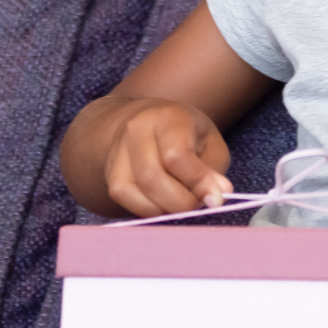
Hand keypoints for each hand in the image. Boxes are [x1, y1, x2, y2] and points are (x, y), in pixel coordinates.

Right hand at [99, 99, 232, 216]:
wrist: (145, 124)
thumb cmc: (187, 136)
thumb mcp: (210, 144)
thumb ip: (214, 171)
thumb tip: (216, 197)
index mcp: (168, 117)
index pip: (177, 156)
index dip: (197, 182)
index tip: (215, 199)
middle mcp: (137, 129)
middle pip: (152, 178)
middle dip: (180, 202)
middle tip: (198, 204)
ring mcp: (118, 151)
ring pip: (136, 192)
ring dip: (164, 208)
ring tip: (181, 201)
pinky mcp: (110, 173)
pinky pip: (125, 199)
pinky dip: (148, 210)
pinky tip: (163, 203)